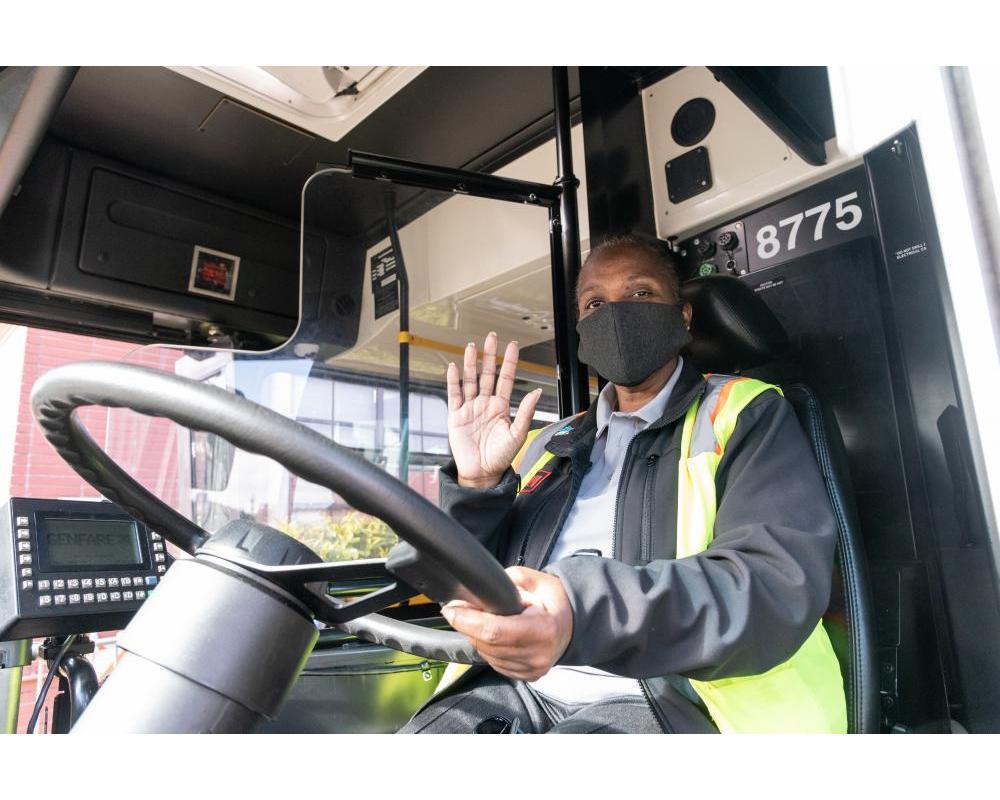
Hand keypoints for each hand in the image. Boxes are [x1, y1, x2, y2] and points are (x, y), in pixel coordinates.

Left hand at [440, 566, 572, 681]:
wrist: (573, 626)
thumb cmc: (555, 602)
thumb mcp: (537, 580)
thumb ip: (509, 581)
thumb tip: (481, 590)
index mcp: (542, 629)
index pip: (494, 631)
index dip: (467, 621)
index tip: (451, 609)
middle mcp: (537, 655)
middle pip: (487, 644)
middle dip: (468, 625)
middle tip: (463, 608)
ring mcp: (531, 669)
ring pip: (487, 656)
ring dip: (477, 637)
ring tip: (486, 620)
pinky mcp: (526, 676)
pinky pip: (495, 664)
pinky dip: (488, 648)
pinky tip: (496, 635)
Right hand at [447, 332, 542, 488]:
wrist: (482, 472)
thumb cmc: (501, 456)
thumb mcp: (517, 434)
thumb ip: (525, 412)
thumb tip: (537, 392)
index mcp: (501, 406)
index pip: (506, 378)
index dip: (509, 362)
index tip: (513, 346)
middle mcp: (485, 403)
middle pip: (487, 374)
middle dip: (489, 356)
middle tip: (491, 337)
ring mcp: (470, 408)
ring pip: (470, 380)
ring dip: (470, 364)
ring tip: (471, 347)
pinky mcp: (456, 416)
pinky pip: (454, 395)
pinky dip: (453, 381)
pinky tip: (453, 368)